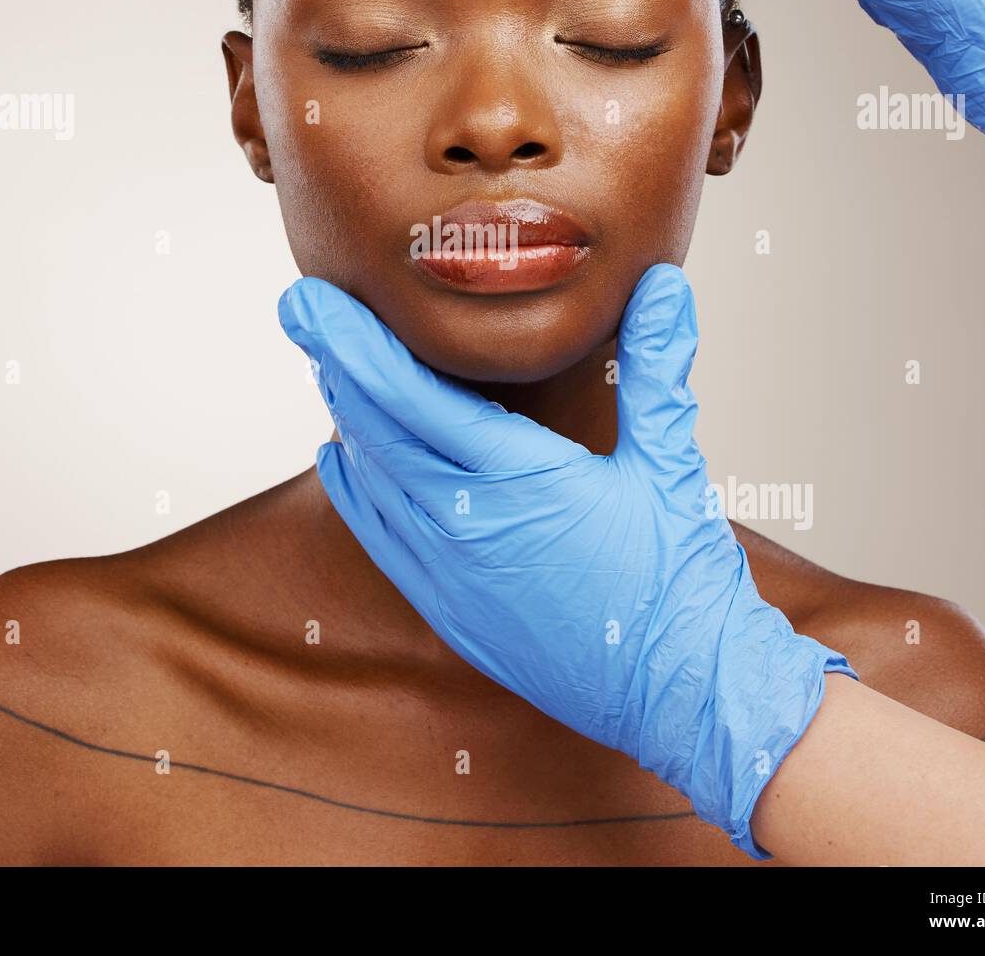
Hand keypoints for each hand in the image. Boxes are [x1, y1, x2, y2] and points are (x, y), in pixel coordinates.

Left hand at [278, 262, 857, 858]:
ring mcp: (451, 575)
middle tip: (300, 312)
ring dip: (346, 419)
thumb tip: (662, 287)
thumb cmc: (679, 584)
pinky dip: (356, 491)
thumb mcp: (669, 465)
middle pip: (375, 429)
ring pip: (373, 482)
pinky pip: (383, 539)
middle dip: (334, 363)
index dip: (354, 342)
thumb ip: (657, 369)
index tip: (311, 302)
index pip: (410, 395)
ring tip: (329, 365)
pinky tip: (338, 461)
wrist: (684, 698)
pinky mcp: (453, 611)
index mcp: (516, 479)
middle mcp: (466, 525)